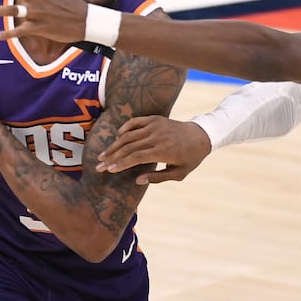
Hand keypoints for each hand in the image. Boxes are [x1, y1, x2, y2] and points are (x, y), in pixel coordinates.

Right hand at [96, 117, 212, 183]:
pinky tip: (117, 138)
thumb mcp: (178, 174)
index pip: (136, 157)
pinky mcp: (154, 119)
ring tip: (103, 155)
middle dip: (112, 157)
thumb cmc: (190, 159)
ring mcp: (155, 126)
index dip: (121, 164)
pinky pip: (135, 122)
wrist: (201, 136)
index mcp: (163, 151)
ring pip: (129, 135)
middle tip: (99, 166)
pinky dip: (124, 129)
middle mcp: (157, 137)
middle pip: (128, 147)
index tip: (109, 170)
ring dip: (114, 145)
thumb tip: (137, 180)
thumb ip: (158, 178)